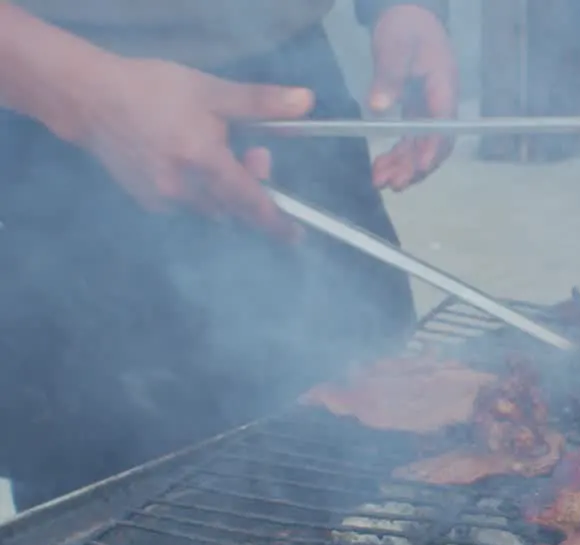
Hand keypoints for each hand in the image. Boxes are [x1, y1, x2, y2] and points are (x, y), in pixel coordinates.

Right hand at [55, 56, 313, 239]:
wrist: (89, 99)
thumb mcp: (211, 91)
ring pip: (211, 209)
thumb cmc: (152, 90)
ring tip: (217, 151)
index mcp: (203, 161)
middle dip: (252, 188)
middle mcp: (184, 189)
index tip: (296, 236)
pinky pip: (187, 206)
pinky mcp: (146, 201)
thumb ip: (260, 102)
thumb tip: (307, 102)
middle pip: (234, 208)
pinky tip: (188, 162)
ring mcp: (162, 199)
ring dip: (226, 191)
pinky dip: (200, 191)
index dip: (276, 222)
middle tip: (254, 152)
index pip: (251, 202)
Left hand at [368, 4, 457, 190]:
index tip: (417, 166)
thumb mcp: (395, 46)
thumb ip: (389, 76)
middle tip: (394, 184)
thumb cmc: (406, 27)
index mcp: (443, 86)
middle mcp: (441, 103)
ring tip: (381, 182)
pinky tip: (381, 167)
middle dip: (415, 166)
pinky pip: (411, 140)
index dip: (431, 148)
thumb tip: (378, 107)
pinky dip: (397, 155)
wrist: (408, 15)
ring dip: (403, 166)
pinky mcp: (417, 111)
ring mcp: (430, 109)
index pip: (442, 124)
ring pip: (421, 146)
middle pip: (434, 143)